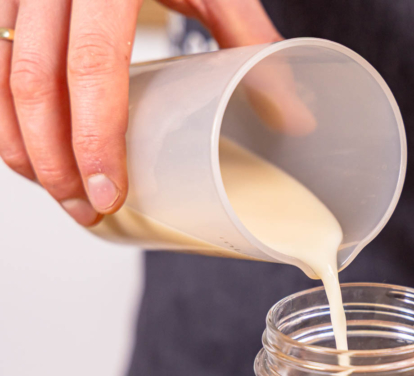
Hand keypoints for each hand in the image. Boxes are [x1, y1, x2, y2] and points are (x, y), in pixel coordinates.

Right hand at [0, 0, 281, 225]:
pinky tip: (28, 147)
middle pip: (33, 81)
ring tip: (60, 193)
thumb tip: (296, 121)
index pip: (90, 65)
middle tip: (88, 209)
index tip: (110, 192)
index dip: (94, 138)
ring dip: (19, 144)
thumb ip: (251, 40)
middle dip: (54, 160)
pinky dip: (1, 111)